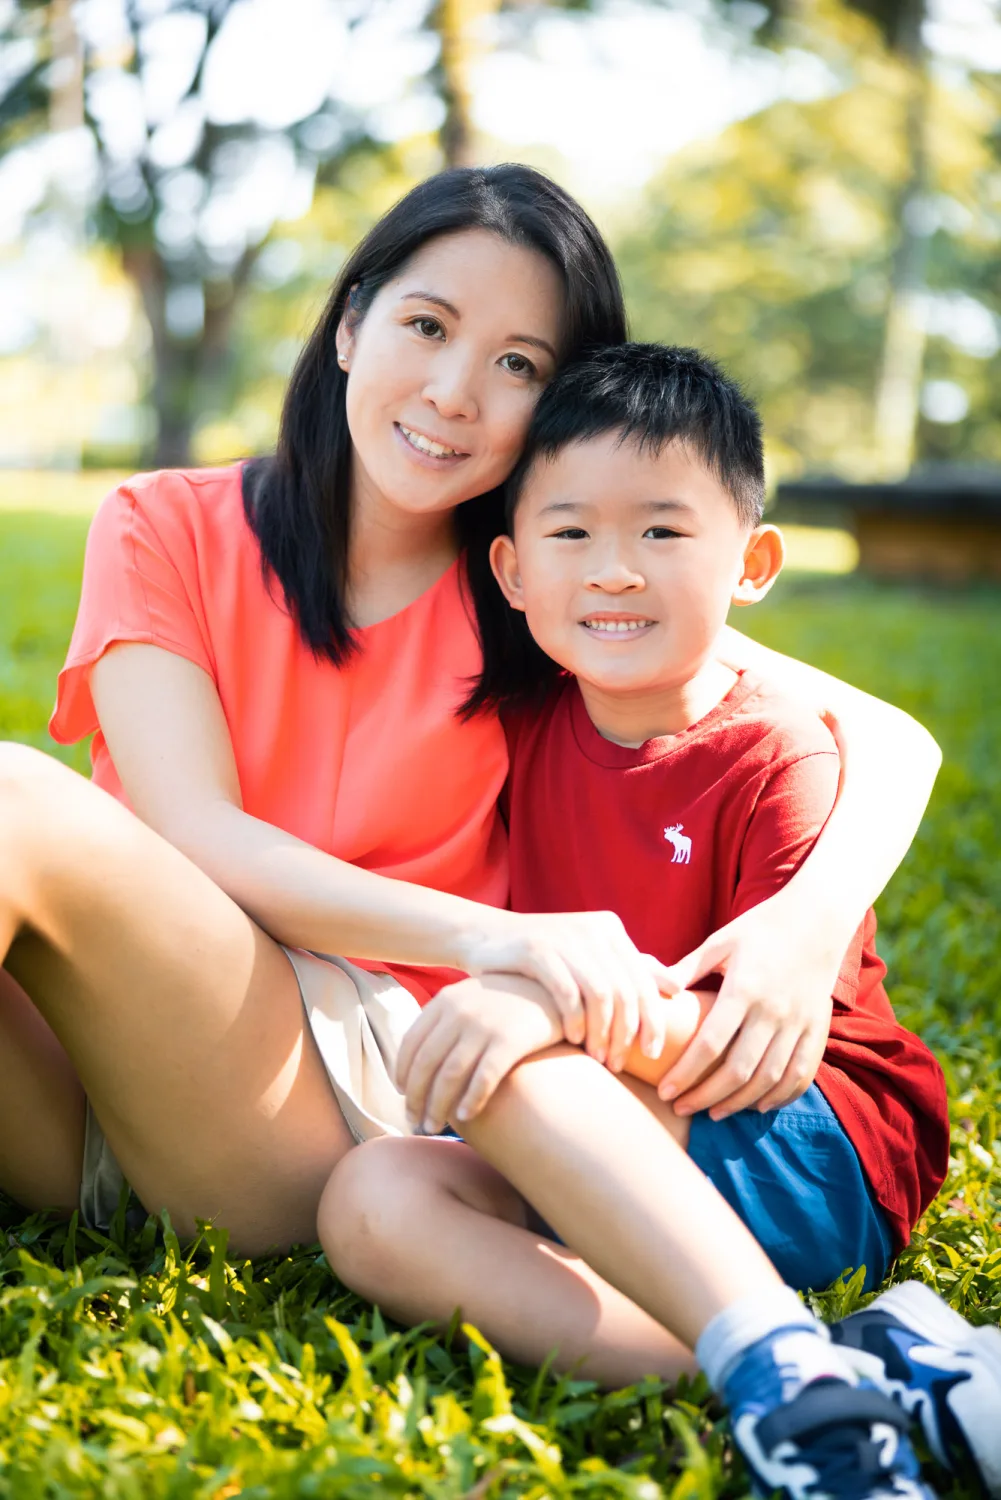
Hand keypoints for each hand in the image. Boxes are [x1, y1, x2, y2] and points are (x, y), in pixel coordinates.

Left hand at [396, 975, 563, 1134]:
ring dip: (438, 1106)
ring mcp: (485, 1024)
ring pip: (450, 1075)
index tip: (403, 1095)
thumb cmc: (509, 1002)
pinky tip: (466, 1116)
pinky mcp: (510, 1040)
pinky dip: (471, 1100)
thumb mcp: (472, 997)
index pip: (411, 1042)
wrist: (554, 990)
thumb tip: (420, 1056)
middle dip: (417, 1098)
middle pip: (426, 1063)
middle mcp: (460, 1010)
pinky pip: (484, 1078)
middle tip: (414, 1121)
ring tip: (434, 1127)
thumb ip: (447, 1019)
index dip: (403, 1073)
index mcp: (446, 999)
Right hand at [458, 911, 673, 1068]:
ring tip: (597, 1057)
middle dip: (627, 1033)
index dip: (653, 1020)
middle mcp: (593, 929)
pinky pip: (567, 991)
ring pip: (600, 993)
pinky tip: (573, 1040)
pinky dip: (574, 1020)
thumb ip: (632, 969)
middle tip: (619, 1063)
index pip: (645, 980)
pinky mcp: (536, 948)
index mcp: (611, 929)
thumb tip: (677, 987)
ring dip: (602, 1032)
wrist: (486, 939)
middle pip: (626, 990)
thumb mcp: (590, 959)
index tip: (653, 1054)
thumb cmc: (545, 959)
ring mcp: (565, 936)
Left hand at [655, 894, 841, 1119]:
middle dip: (706, 1097)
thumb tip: (655, 991)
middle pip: (738, 1070)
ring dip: (739, 1103)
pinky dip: (780, 1096)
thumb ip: (687, 968)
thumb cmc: (761, 927)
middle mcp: (773, 1010)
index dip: (685, 1074)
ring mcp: (799, 1022)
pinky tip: (757, 1106)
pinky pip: (801, 1074)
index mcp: (744, 988)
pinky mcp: (817, 1027)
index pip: (709, 1044)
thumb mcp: (720, 941)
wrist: (818, 917)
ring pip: (769, 1079)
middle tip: (681, 1109)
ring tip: (713, 1113)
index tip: (664, 1092)